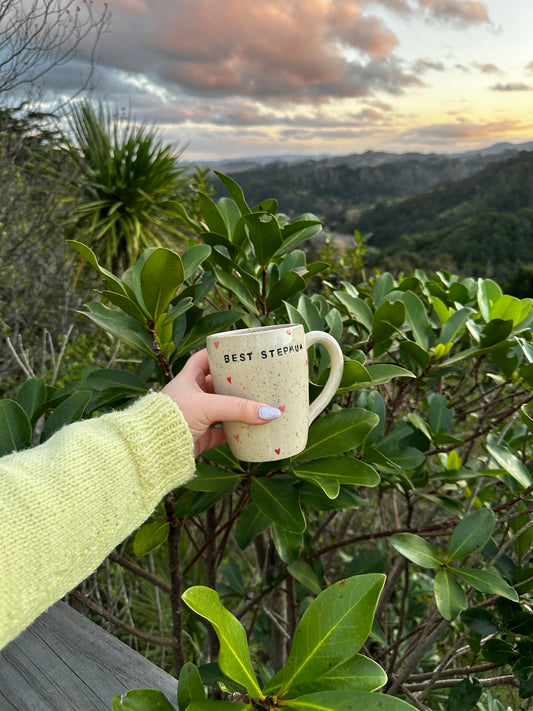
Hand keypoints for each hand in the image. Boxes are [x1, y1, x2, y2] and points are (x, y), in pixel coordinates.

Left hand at [162, 349, 280, 455]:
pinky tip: (250, 431)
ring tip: (258, 403)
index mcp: (187, 379)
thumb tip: (270, 413)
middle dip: (236, 383)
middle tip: (256, 379)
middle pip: (217, 384)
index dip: (220, 353)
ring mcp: (195, 417)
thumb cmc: (171, 418)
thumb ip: (237, 408)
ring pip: (222, 409)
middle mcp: (190, 396)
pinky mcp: (199, 438)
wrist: (152, 450)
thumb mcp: (206, 406)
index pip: (204, 358)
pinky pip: (221, 433)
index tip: (239, 351)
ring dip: (238, 408)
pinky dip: (235, 433)